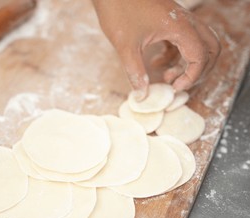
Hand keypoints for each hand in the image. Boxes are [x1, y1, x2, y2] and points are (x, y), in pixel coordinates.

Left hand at [92, 0, 219, 99]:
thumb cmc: (118, 10)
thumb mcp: (125, 46)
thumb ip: (135, 72)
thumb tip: (142, 96)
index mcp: (180, 27)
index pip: (201, 56)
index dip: (192, 77)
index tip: (175, 88)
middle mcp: (185, 21)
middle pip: (210, 48)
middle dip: (199, 70)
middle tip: (180, 84)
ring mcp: (178, 20)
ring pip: (198, 44)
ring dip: (187, 64)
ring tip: (167, 78)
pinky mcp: (168, 20)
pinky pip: (182, 40)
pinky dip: (175, 55)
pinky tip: (156, 63)